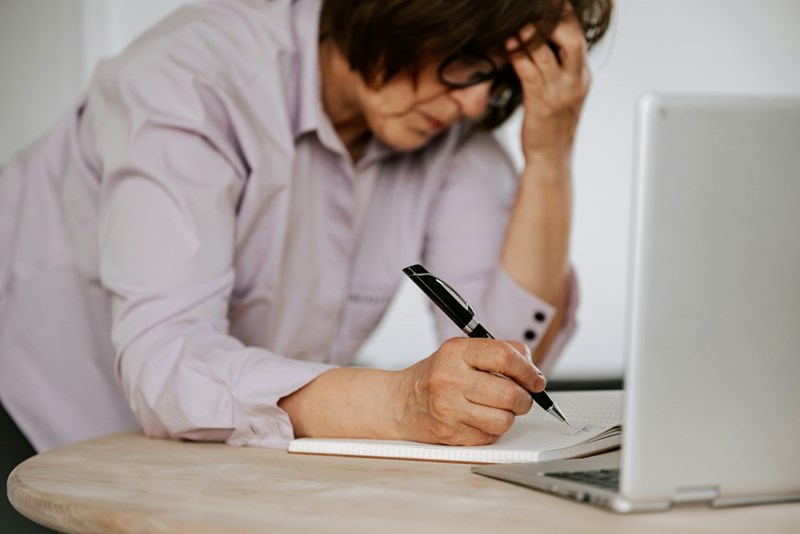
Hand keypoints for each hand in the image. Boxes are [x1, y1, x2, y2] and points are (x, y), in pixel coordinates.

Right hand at [392, 338, 546, 445]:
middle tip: (522, 396)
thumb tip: (532, 367)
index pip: (505, 357)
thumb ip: (497, 352)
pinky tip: (482, 419)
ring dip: (510, 415)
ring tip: (500, 408)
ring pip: (504, 419)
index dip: (528, 370)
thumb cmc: (436, 375)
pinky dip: (494, 429)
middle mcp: (450, 379)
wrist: (400, 403)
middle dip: (525, 397)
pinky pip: (491, 436)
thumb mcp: (461, 351)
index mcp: (455, 352)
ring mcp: (449, 409)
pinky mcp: (451, 435)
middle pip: (509, 392)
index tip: (535, 378)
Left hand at [507, 16, 590, 163]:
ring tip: (516, 20)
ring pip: (547, 53)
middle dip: (554, 19)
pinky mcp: (542, 104)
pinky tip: (508, 44)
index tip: (552, 4)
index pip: (578, 36)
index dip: (565, 16)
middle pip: (572, 38)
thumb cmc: (550, 126)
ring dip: (530, 34)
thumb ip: (556, 68)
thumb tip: (537, 44)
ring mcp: (560, 93)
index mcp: (582, 76)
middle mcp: (575, 81)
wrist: (551, 159)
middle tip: (537, 8)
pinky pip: (530, 73)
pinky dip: (518, 55)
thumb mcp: (561, 93)